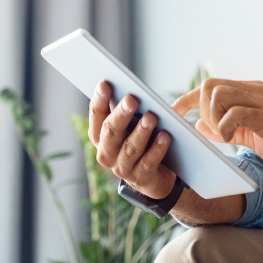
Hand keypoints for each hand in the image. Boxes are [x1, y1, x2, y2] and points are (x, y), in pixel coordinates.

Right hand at [89, 81, 176, 199]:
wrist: (153, 176)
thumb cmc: (141, 142)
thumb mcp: (130, 126)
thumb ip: (127, 111)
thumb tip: (130, 88)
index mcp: (100, 137)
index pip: (96, 116)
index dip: (99, 100)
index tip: (105, 83)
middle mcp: (106, 154)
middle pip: (111, 132)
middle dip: (121, 115)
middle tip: (132, 98)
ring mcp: (122, 168)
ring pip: (130, 148)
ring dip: (141, 132)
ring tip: (151, 117)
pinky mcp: (141, 178)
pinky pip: (148, 163)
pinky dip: (157, 149)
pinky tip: (165, 136)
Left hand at [172, 78, 262, 183]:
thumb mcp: (250, 136)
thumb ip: (225, 128)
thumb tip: (198, 124)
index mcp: (252, 92)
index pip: (211, 85)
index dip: (188, 98)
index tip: (174, 113)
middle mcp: (256, 91)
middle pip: (210, 85)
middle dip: (201, 109)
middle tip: (214, 132)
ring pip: (218, 94)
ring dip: (212, 118)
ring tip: (225, 136)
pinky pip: (235, 113)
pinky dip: (225, 127)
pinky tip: (232, 140)